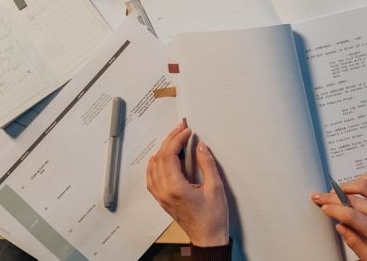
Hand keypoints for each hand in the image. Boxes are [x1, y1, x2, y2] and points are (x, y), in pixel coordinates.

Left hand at [146, 119, 228, 246]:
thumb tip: (200, 146)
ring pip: (153, 167)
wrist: (207, 237)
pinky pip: (152, 179)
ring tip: (174, 139)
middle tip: (181, 129)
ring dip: (162, 150)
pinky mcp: (163, 200)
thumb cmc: (213, 217)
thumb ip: (206, 164)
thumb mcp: (215, 187)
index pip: (169, 156)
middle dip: (170, 140)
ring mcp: (161, 197)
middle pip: (160, 158)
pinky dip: (154, 165)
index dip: (177, 139)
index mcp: (176, 188)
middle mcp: (164, 192)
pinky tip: (159, 159)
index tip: (187, 131)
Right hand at [312, 173, 366, 260]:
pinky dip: (365, 177)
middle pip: (353, 200)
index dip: (333, 209)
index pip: (350, 216)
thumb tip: (340, 225)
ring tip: (337, 190)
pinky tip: (357, 182)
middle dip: (332, 197)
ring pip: (364, 185)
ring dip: (346, 186)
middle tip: (322, 197)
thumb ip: (354, 241)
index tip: (324, 207)